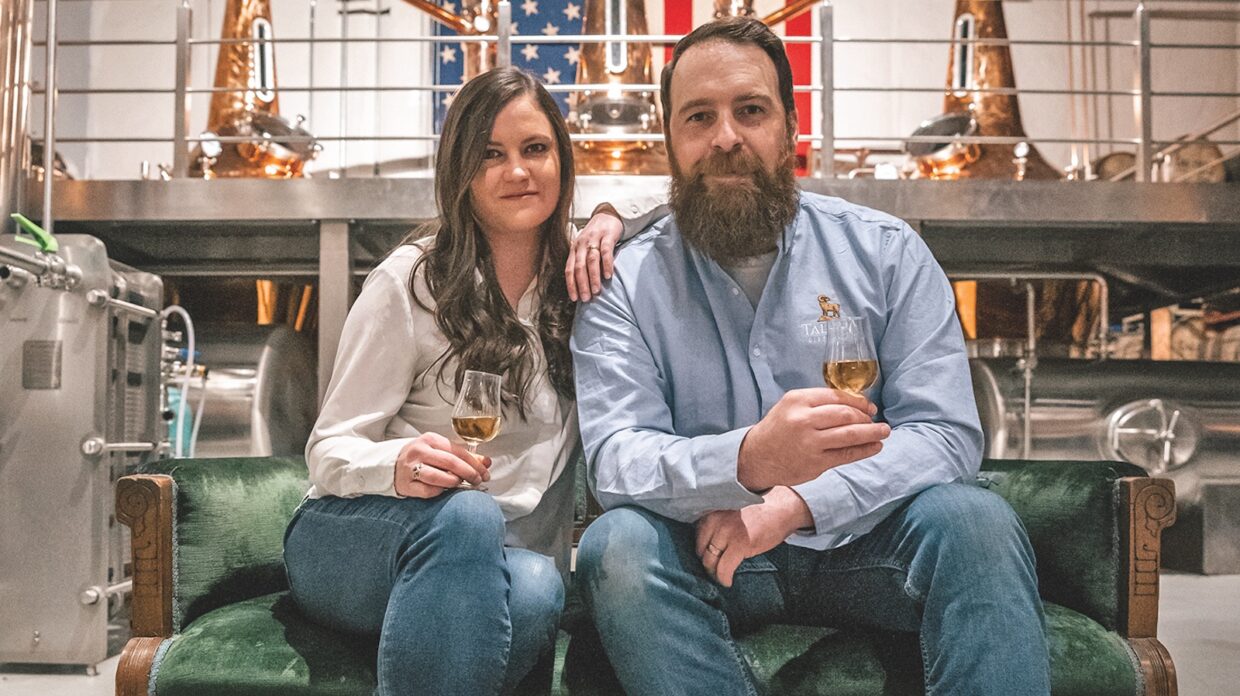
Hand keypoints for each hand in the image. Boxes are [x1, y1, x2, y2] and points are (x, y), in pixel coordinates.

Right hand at [393, 432, 490, 498]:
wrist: (391, 466)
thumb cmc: (420, 458)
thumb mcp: (440, 451)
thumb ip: (464, 456)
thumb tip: (486, 462)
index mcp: (430, 439)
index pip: (458, 450)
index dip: (475, 463)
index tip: (485, 472)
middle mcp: (419, 451)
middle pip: (451, 462)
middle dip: (469, 473)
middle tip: (478, 481)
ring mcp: (410, 468)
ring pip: (439, 477)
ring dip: (454, 482)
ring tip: (460, 484)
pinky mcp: (406, 484)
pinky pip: (428, 491)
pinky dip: (439, 491)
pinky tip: (443, 489)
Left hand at [566, 204, 623, 301]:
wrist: (608, 214)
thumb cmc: (596, 236)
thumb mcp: (585, 247)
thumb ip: (581, 262)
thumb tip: (580, 285)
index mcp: (574, 249)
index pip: (569, 269)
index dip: (571, 284)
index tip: (575, 298)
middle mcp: (582, 244)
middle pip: (579, 266)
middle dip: (581, 284)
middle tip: (586, 298)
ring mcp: (594, 239)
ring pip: (591, 260)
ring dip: (593, 277)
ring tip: (596, 291)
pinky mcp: (607, 236)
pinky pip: (606, 251)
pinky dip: (606, 264)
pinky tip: (608, 275)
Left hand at [695, 487, 811, 586]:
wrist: (780, 508)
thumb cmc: (757, 513)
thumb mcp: (729, 513)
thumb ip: (716, 525)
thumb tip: (704, 548)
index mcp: (711, 512)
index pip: (696, 537)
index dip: (702, 550)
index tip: (710, 557)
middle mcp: (715, 521)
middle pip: (700, 551)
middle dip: (707, 562)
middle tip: (716, 569)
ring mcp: (726, 532)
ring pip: (709, 561)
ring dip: (714, 573)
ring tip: (721, 576)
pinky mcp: (739, 544)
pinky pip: (723, 569)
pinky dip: (724, 579)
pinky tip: (728, 582)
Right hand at [738, 388, 889, 491]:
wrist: (756, 457)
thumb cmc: (778, 428)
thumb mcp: (791, 406)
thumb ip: (817, 402)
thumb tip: (854, 404)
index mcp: (798, 400)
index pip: (837, 396)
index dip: (858, 401)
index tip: (869, 407)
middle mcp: (803, 419)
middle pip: (846, 415)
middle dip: (866, 417)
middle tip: (878, 420)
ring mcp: (810, 443)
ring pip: (850, 435)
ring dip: (872, 433)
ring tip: (884, 432)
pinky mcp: (815, 462)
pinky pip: (846, 454)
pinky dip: (864, 450)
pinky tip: (874, 447)